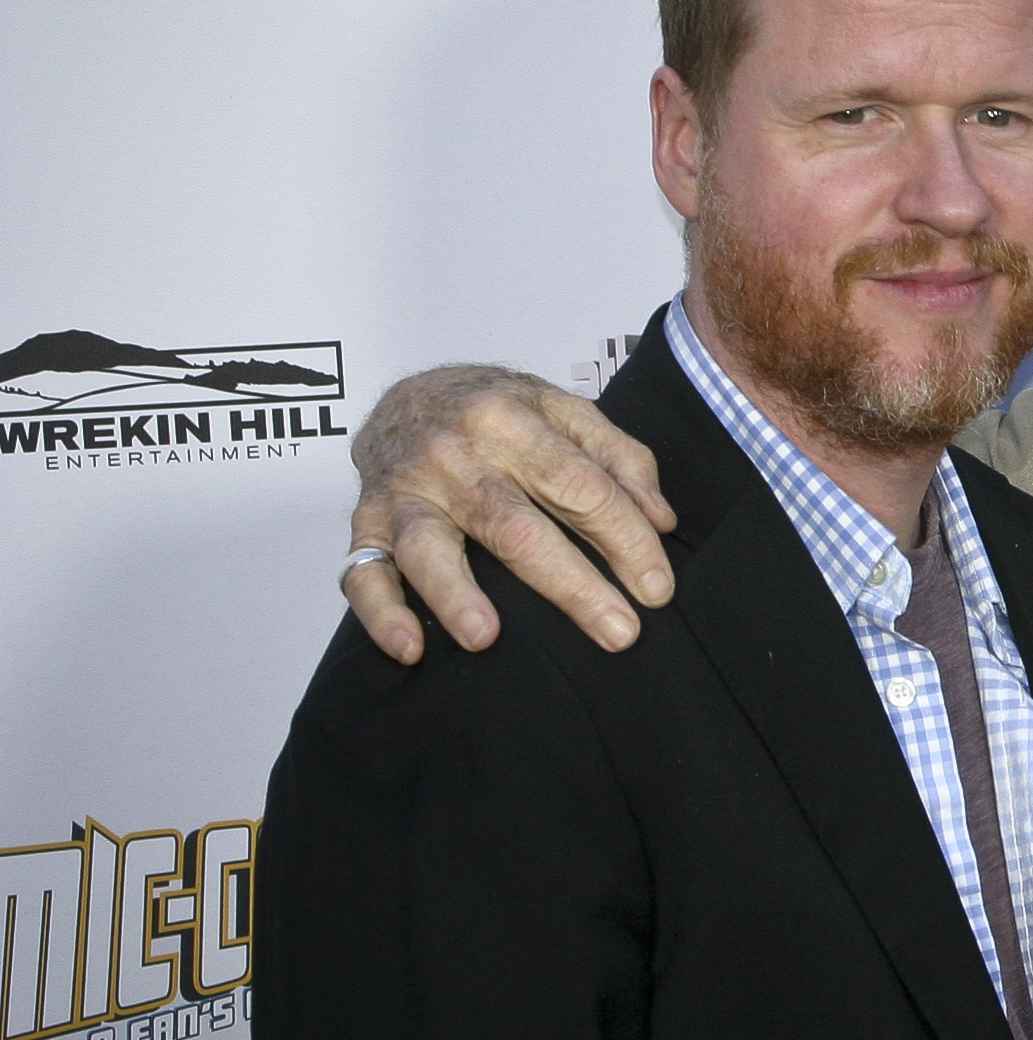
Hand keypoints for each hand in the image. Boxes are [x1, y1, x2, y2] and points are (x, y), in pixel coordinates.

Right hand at [344, 367, 676, 663]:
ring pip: (430, 548)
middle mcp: (454, 455)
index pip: (581, 486)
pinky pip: (363, 572)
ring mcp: (405, 491)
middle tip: (618, 632)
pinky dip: (382, 612)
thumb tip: (661, 520)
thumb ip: (621, 458)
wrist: (406, 392)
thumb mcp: (566, 410)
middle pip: (516, 526)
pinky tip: (410, 647)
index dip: (626, 539)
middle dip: (572, 584)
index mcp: (511, 421)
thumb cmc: (497, 410)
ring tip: (486, 637)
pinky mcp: (367, 524)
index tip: (657, 589)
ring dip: (454, 593)